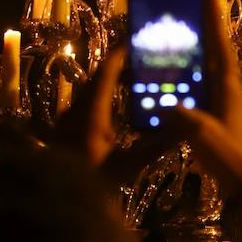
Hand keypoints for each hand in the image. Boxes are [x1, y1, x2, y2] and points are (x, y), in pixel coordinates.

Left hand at [55, 45, 177, 183]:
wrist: (58, 200)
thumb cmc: (93, 183)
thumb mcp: (128, 166)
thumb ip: (155, 146)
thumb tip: (183, 129)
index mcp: (91, 113)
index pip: (107, 71)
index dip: (123, 53)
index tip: (140, 41)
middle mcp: (77, 109)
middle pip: (100, 77)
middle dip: (123, 67)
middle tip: (147, 61)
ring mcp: (69, 118)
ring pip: (93, 90)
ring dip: (114, 82)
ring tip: (138, 79)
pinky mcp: (67, 128)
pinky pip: (88, 103)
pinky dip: (107, 97)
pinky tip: (121, 106)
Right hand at [172, 0, 241, 196]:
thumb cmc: (229, 156)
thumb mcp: (203, 135)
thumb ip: (184, 117)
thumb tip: (165, 103)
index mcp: (227, 86)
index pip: (219, 44)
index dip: (213, 19)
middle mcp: (227, 87)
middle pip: (213, 49)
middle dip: (202, 27)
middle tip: (185, 6)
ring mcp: (222, 100)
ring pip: (206, 66)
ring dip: (193, 49)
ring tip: (173, 33)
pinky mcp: (215, 113)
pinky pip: (199, 85)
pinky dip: (187, 74)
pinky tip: (169, 74)